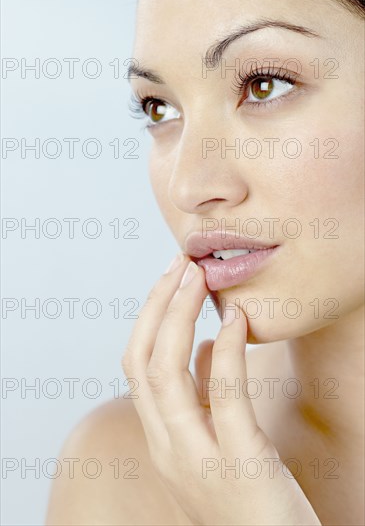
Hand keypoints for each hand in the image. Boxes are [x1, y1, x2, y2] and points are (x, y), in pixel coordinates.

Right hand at [122, 254, 320, 525]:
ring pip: (165, 373)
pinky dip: (228, 351)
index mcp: (162, 438)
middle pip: (141, 361)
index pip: (137, 366)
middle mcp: (167, 448)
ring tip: (197, 277)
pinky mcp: (238, 465)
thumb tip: (209, 346)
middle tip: (180, 264)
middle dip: (157, 305)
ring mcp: (195, 459)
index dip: (149, 317)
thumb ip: (207, 396)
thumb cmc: (253, 497)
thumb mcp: (220, 440)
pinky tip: (237, 320)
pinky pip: (224, 396)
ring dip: (179, 316)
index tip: (170, 280)